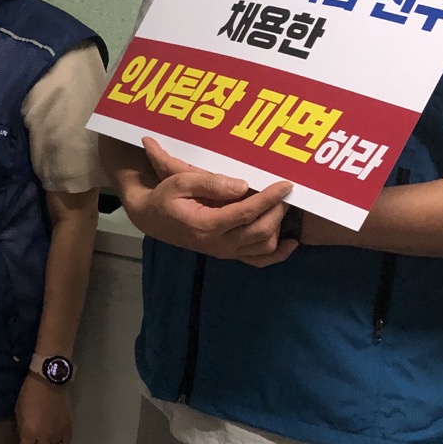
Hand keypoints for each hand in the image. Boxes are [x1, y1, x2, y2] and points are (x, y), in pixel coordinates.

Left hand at [16, 375, 73, 443]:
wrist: (49, 380)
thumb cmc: (29, 392)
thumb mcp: (19, 410)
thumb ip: (22, 427)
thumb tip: (25, 437)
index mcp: (30, 431)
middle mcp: (45, 436)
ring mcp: (58, 432)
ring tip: (45, 443)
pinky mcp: (69, 426)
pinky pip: (65, 442)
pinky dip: (60, 443)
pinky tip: (57, 439)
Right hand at [125, 137, 296, 266]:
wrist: (152, 218)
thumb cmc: (166, 197)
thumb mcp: (181, 182)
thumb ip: (211, 183)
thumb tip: (243, 186)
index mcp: (206, 225)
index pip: (246, 212)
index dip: (270, 198)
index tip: (287, 184)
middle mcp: (218, 243)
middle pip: (260, 230)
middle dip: (278, 210)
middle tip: (284, 193)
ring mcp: (225, 252)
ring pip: (264, 246)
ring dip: (278, 226)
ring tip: (280, 207)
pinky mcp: (228, 254)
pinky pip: (259, 261)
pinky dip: (278, 254)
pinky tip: (290, 242)